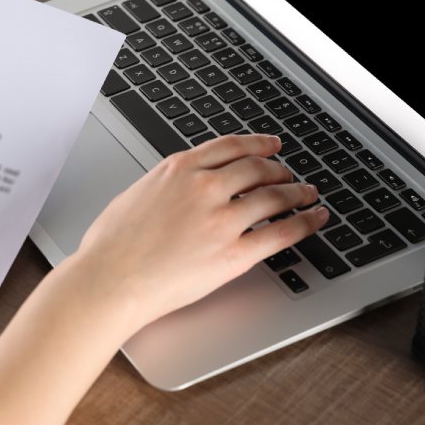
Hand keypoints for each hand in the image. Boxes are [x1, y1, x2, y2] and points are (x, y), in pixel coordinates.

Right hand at [71, 134, 327, 333]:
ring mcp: (221, 220)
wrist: (108, 281)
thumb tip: (179, 187)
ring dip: (297, 192)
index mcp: (177, 169)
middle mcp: (203, 187)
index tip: (269, 145)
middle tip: (288, 173)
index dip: (257, 143)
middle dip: (279, 169)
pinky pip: (282, 232)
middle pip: (257, 168)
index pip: (230, 146)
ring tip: (308, 194)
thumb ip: (164, 184)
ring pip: (275, 196)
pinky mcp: (234, 253)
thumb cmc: (110, 247)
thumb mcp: (134, 195)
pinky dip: (306, 222)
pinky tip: (315, 219)